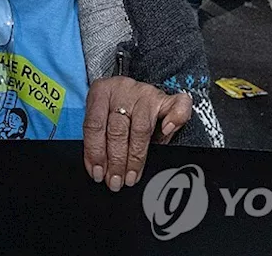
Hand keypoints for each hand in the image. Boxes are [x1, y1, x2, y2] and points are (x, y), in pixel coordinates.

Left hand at [83, 76, 191, 190]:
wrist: (131, 89)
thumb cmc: (113, 107)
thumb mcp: (100, 116)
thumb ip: (98, 136)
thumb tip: (98, 169)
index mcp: (101, 91)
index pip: (95, 125)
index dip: (95, 152)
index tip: (98, 174)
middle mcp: (123, 89)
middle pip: (117, 129)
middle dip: (116, 161)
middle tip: (116, 181)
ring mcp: (146, 93)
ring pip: (141, 129)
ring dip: (135, 158)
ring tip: (131, 177)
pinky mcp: (166, 98)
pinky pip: (177, 106)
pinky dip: (174, 120)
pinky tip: (167, 132)